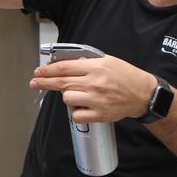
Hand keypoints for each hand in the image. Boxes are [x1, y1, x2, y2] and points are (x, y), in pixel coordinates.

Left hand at [29, 55, 157, 122]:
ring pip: (67, 99)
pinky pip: (76, 115)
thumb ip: (85, 62)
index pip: (64, 68)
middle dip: (44, 82)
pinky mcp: (99, 115)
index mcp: (95, 67)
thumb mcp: (106, 61)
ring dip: (67, 96)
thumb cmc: (124, 75)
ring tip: (76, 94)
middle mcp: (94, 83)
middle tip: (34, 83)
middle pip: (61, 83)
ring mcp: (96, 100)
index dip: (48, 70)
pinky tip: (82, 106)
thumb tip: (62, 65)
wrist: (142, 94)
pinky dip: (76, 112)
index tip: (38, 72)